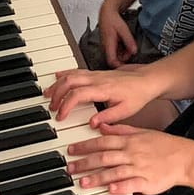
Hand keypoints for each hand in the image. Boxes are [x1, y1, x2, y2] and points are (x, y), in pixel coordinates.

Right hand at [44, 67, 160, 123]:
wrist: (146, 80)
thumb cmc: (137, 95)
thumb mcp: (126, 111)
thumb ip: (108, 117)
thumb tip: (91, 123)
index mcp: (103, 89)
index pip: (77, 95)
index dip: (66, 105)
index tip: (60, 116)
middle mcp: (97, 79)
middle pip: (69, 82)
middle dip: (56, 94)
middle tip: (52, 107)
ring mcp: (95, 74)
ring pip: (70, 75)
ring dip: (57, 84)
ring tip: (48, 94)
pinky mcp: (96, 73)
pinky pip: (76, 71)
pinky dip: (64, 74)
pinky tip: (57, 77)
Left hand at [67, 123, 193, 194]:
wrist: (184, 157)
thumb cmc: (163, 145)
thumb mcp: (141, 132)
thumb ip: (120, 130)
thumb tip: (101, 126)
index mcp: (129, 141)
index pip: (102, 142)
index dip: (85, 146)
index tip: (71, 151)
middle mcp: (132, 153)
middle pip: (104, 157)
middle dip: (85, 163)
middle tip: (69, 168)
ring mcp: (139, 168)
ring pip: (115, 172)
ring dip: (98, 177)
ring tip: (83, 182)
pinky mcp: (148, 182)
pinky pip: (132, 184)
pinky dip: (121, 187)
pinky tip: (110, 190)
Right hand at [98, 4, 136, 67]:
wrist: (107, 14)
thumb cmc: (113, 20)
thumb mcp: (124, 30)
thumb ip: (129, 42)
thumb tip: (134, 51)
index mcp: (108, 44)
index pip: (111, 61)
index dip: (119, 66)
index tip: (127, 67)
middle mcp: (105, 48)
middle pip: (115, 60)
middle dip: (124, 57)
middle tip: (130, 49)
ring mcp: (105, 47)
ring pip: (115, 56)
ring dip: (123, 53)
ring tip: (127, 43)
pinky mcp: (107, 46)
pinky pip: (115, 52)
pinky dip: (121, 50)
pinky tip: (123, 42)